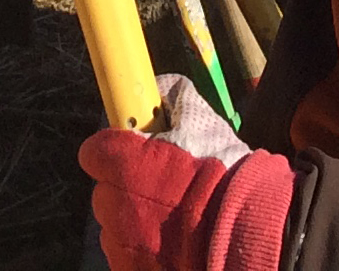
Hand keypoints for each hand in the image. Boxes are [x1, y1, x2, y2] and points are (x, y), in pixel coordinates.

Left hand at [83, 78, 293, 270]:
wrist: (243, 235)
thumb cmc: (222, 176)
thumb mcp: (201, 120)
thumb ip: (172, 95)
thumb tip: (158, 86)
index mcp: (121, 163)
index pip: (94, 151)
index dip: (114, 149)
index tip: (132, 152)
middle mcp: (111, 204)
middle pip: (106, 190)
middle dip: (127, 186)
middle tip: (163, 186)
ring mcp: (118, 243)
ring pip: (117, 225)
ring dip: (136, 219)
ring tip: (173, 218)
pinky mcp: (129, 269)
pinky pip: (127, 254)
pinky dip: (143, 249)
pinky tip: (171, 244)